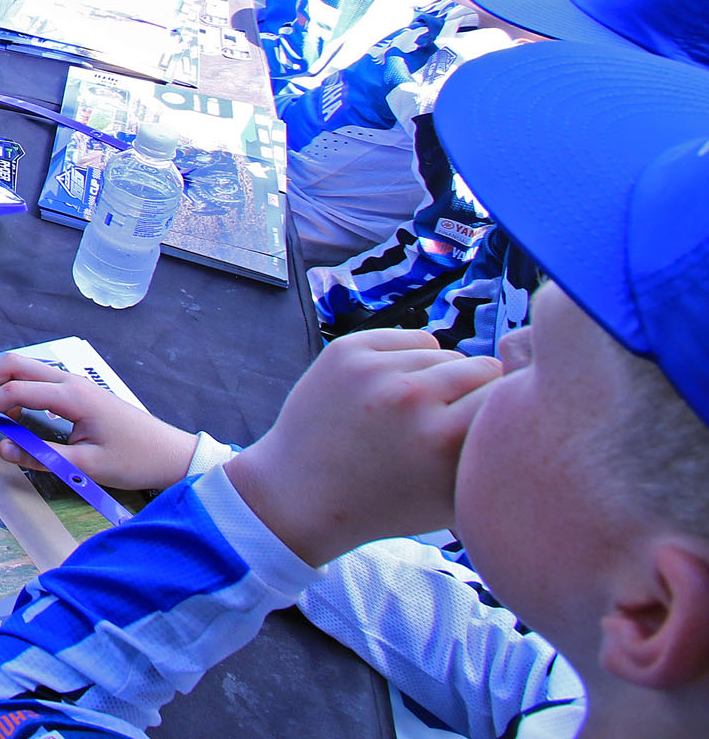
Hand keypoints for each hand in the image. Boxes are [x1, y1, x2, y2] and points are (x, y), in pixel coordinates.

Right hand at [0, 353, 198, 490]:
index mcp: (72, 396)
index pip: (17, 390)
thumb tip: (3, 449)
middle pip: (15, 364)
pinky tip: (14, 413)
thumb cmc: (134, 460)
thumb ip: (41, 458)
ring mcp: (75, 384)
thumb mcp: (86, 467)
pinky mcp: (79, 392)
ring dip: (1, 383)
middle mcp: (71, 382)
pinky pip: (38, 380)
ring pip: (26, 368)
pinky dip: (17, 389)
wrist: (170, 454)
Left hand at [224, 330, 502, 566]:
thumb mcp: (457, 498)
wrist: (301, 493)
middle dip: (478, 393)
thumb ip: (499, 458)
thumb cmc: (389, 504)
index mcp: (446, 439)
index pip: (511, 397)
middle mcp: (412, 397)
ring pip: (447, 353)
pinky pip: (412, 339)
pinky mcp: (347, 349)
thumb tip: (542, 412)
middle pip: (484, 368)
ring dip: (442, 378)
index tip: (498, 426)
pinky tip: (395, 391)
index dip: (507, 413)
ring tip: (420, 412)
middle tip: (454, 420)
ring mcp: (375, 370)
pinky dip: (412, 361)